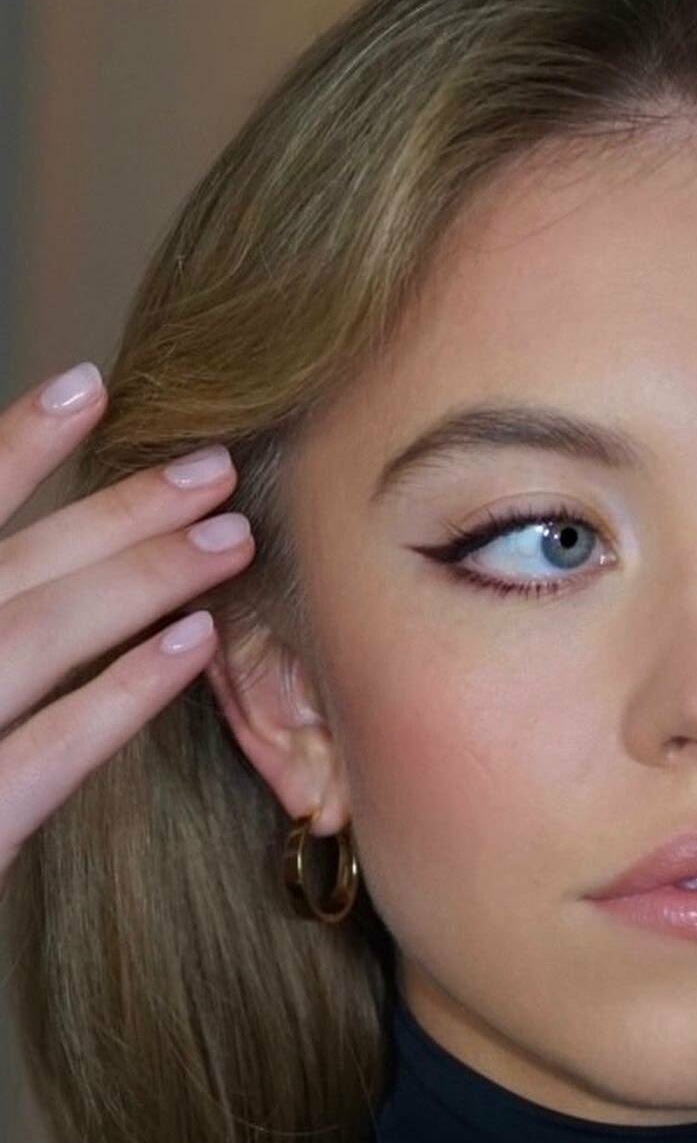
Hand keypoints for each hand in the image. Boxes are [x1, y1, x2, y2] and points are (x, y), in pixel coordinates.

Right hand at [0, 363, 255, 889]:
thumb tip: (57, 565)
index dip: (10, 448)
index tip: (92, 385)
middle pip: (4, 572)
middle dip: (111, 512)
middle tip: (213, 468)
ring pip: (25, 639)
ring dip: (133, 580)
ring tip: (228, 538)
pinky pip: (40, 757)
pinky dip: (116, 694)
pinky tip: (191, 649)